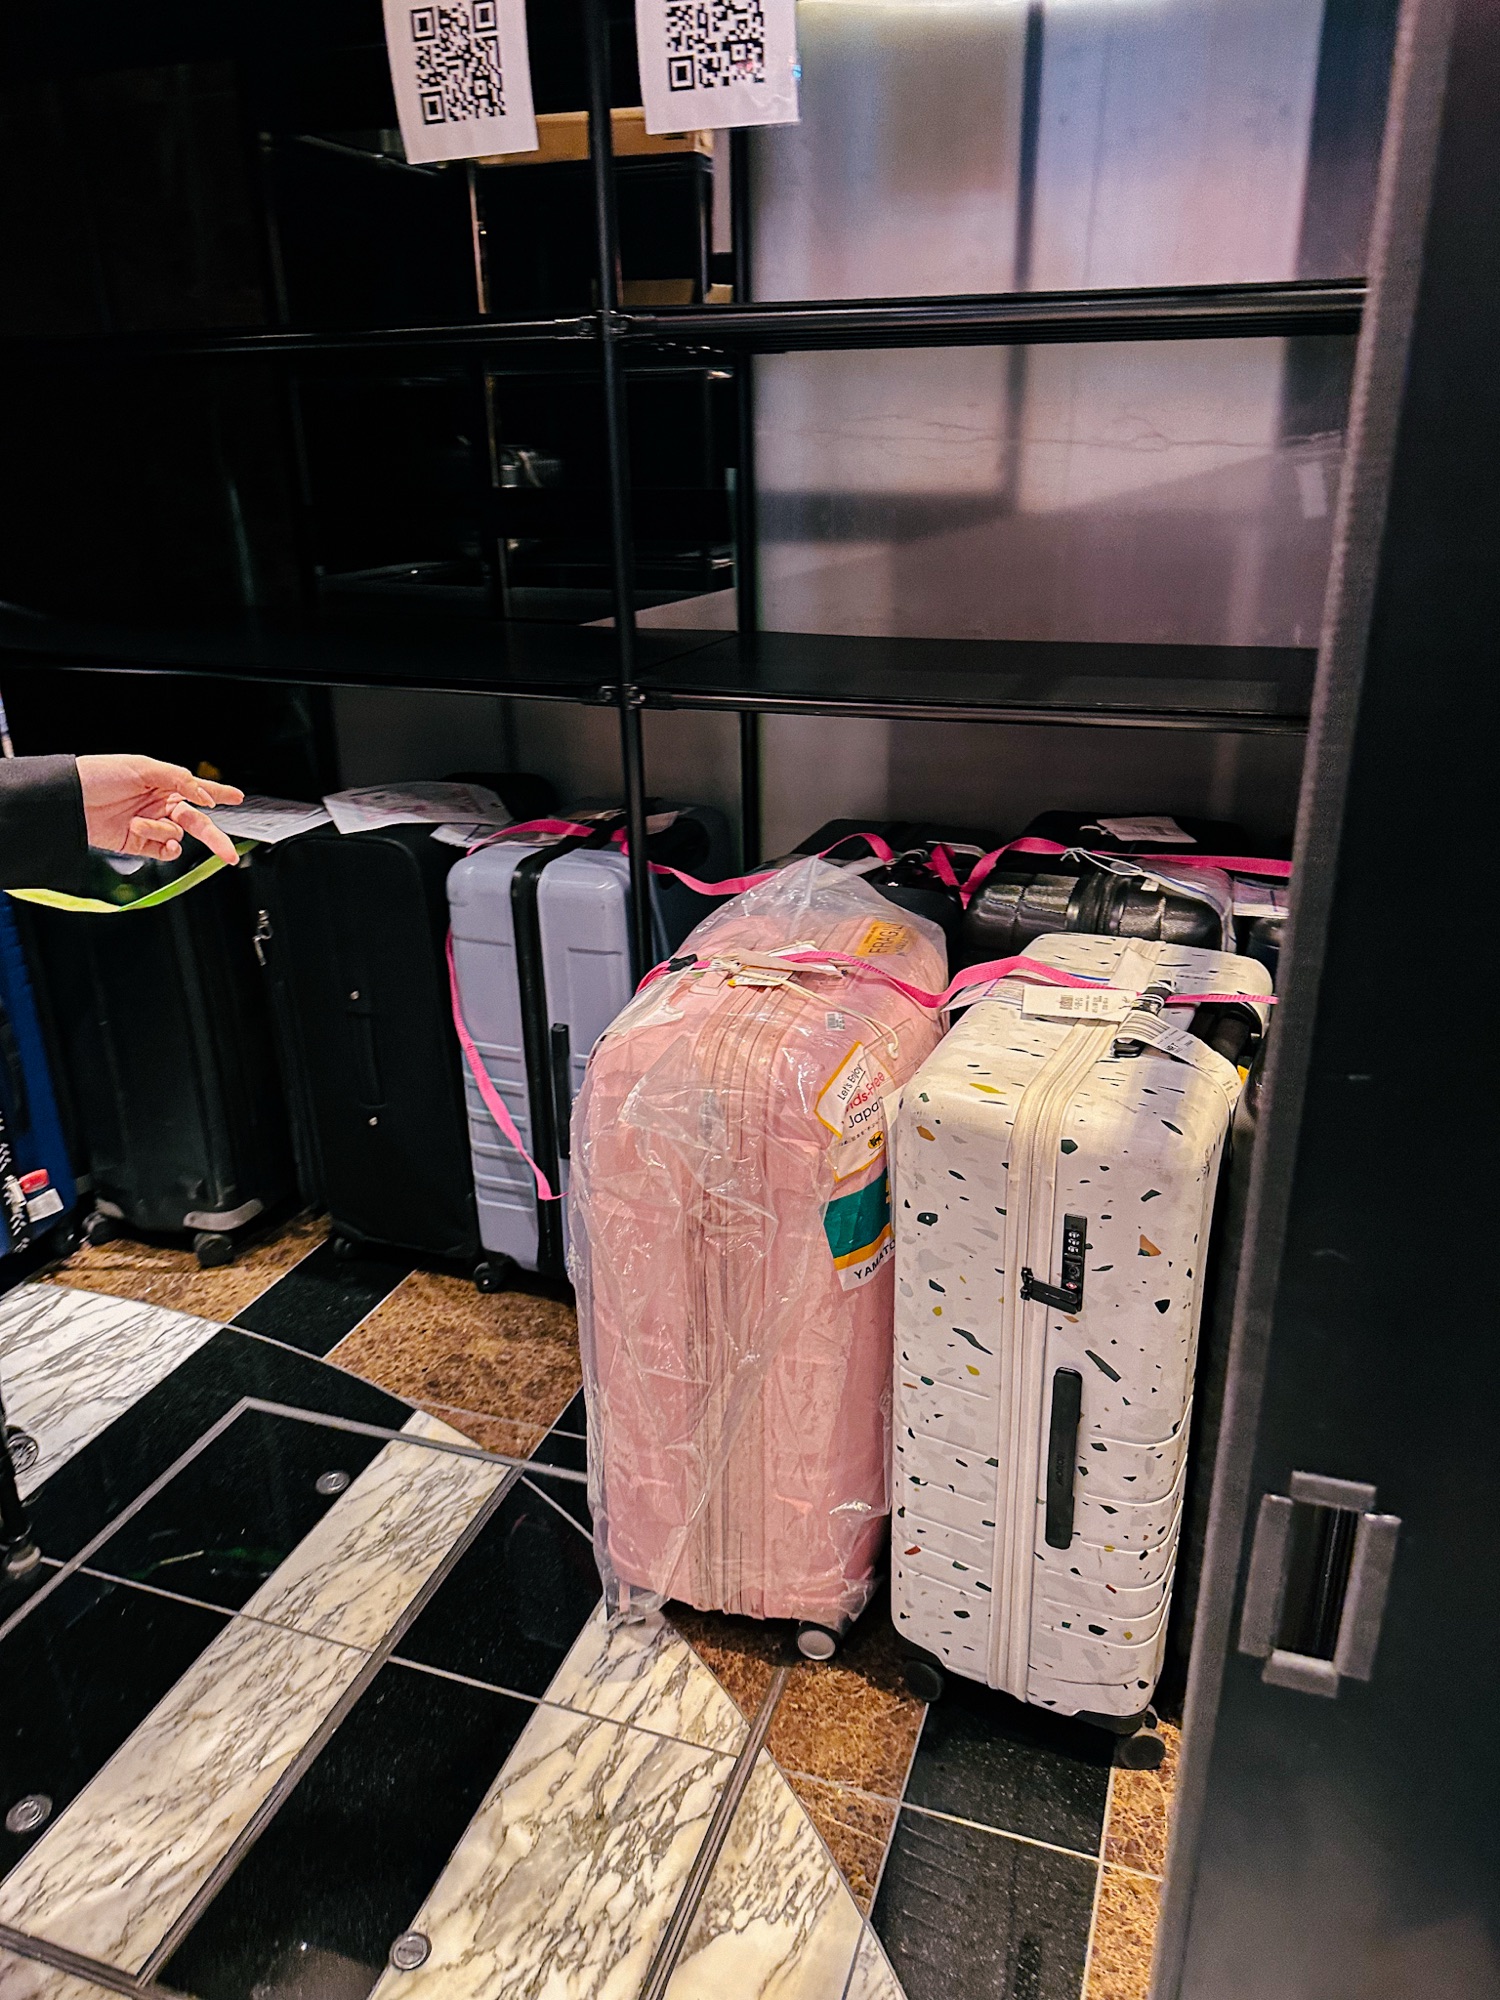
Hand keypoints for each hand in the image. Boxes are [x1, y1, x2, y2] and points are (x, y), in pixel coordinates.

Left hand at [75, 756, 243, 866]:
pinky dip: (163, 847)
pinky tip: (154, 839)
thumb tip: (205, 797)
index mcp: (164, 784)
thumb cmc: (100, 775)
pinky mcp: (139, 843)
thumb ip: (179, 780)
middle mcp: (160, 805)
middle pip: (197, 822)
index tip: (238, 798)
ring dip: (162, 832)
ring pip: (176, 836)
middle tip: (228, 852)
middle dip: (214, 838)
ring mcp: (151, 825)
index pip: (198, 789)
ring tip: (140, 824)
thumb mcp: (143, 767)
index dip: (219, 793)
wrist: (71, 799)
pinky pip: (163, 851)